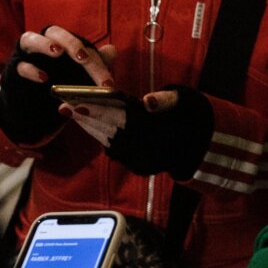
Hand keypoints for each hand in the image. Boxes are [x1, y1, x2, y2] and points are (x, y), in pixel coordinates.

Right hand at [0, 27, 113, 144]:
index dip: (96, 62)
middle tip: (83, 57)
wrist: (34, 109)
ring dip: (44, 44)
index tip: (107, 83)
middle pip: (54, 32)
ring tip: (57, 52)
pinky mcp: (12, 70)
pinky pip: (18, 65)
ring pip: (28, 38)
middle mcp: (42, 43)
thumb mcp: (80, 80)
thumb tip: (112, 50)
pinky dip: (30, 69)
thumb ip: (94, 66)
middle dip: (70, 42)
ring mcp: (24, 55)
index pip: (80, 44)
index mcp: (61, 43)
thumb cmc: (60, 87)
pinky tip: (43, 78)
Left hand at [62, 86, 213, 178]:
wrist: (201, 143)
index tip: (78, 102)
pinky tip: (88, 126)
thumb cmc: (187, 114)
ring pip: (109, 143)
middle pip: (110, 132)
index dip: (98, 110)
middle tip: (66, 106)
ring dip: (90, 128)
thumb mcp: (182, 101)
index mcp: (157, 130)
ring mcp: (143, 161)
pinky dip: (100, 138)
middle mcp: (149, 149)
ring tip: (72, 113)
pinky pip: (114, 151)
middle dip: (87, 119)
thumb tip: (148, 102)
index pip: (121, 118)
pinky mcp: (139, 168)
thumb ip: (165, 100)